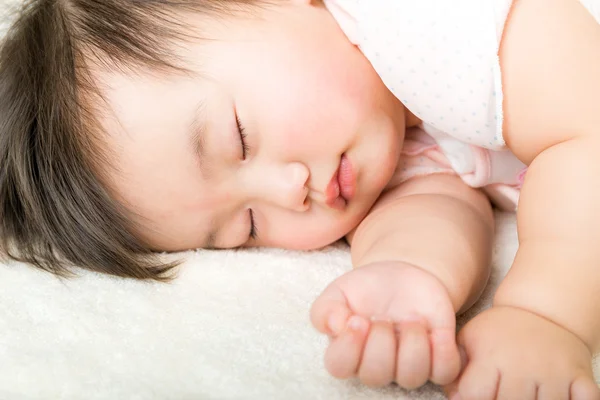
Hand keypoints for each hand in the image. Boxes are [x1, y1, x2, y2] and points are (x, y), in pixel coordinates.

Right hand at [310, 261, 460, 388]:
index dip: (348, 346)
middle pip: (375, 375)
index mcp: (348, 351)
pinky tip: (435, 331)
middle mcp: (376, 365)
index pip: (338, 366)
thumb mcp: (339, 290)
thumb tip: (336, 327)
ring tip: (412, 318)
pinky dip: (443, 353)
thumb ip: (326, 310)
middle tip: (384, 317)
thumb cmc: (367, 288)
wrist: (402, 276)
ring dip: (412, 344)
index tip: (357, 319)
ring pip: (411, 376)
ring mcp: (408, 365)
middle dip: (380, 342)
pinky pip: (445, 372)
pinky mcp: (437, 359)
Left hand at [445, 306, 599, 399]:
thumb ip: (456, 364)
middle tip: (502, 392)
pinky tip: (558, 395)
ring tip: (524, 392)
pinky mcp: (580, 377)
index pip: (474, 394)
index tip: (477, 392)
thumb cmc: (501, 331)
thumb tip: (453, 394)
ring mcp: (555, 372)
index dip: (472, 398)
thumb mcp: (471, 337)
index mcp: (493, 355)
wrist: (543, 311)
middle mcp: (524, 365)